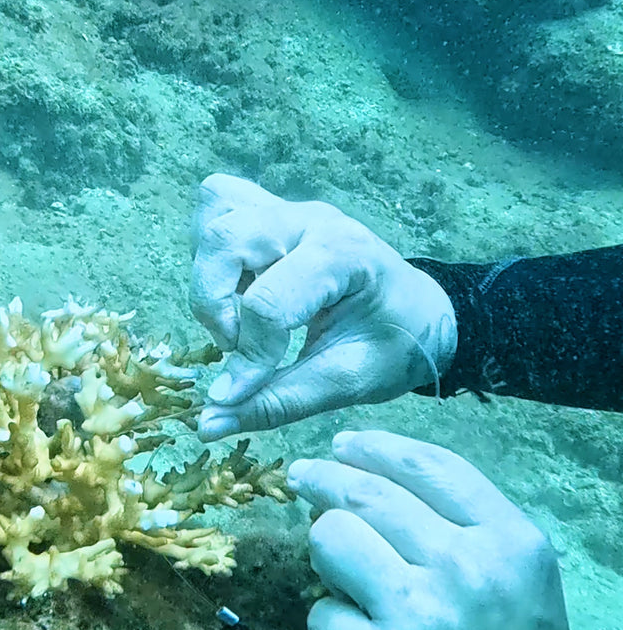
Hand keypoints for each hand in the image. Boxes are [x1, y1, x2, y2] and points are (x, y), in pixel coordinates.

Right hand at [191, 174, 457, 440]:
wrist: (422, 314)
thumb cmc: (394, 347)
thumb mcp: (346, 383)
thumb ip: (276, 403)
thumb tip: (207, 425)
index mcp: (344, 256)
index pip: (267, 301)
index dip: (247, 356)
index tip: (242, 391)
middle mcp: (311, 221)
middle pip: (225, 237)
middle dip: (214, 304)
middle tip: (238, 344)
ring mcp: (289, 210)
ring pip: (215, 215)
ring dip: (210, 274)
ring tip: (238, 313)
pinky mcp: (271, 212)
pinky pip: (219, 205)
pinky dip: (213, 250)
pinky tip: (236, 287)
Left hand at [286, 430, 589, 629]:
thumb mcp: (518, 590)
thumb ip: (457, 532)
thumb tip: (364, 485)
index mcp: (512, 544)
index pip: (431, 467)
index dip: (375, 447)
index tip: (341, 444)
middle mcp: (468, 569)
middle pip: (366, 495)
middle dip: (322, 481)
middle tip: (301, 479)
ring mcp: (418, 616)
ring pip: (330, 540)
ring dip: (327, 557)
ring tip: (350, 586)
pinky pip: (320, 615)